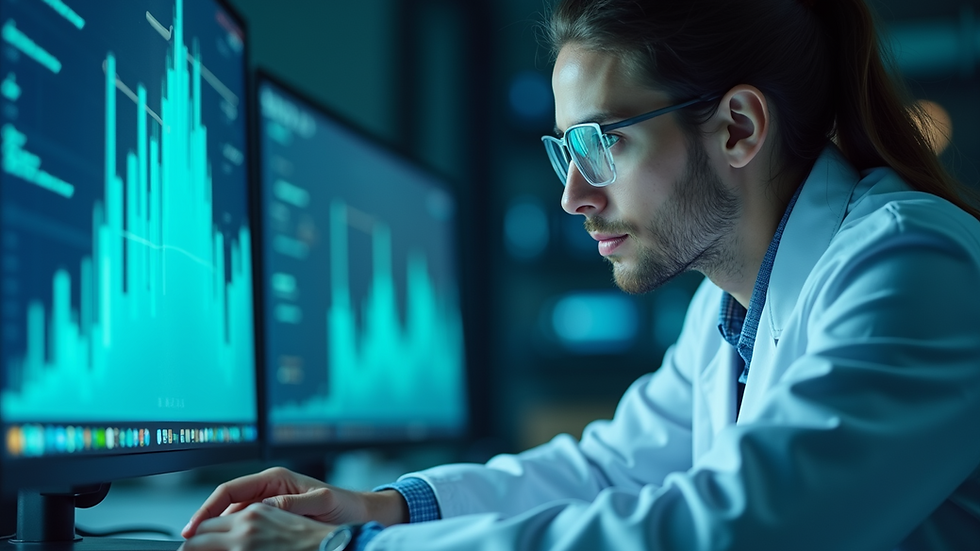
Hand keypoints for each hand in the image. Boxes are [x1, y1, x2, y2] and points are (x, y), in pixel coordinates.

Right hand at [182, 466, 407, 538]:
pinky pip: (245, 524)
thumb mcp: (321, 502)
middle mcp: (268, 488)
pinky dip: (233, 537)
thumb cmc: (343, 505)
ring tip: (202, 549)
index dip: (207, 508)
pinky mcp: (273, 514)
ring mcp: (269, 501)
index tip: (192, 529)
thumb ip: (293, 504)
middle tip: (187, 546)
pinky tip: (227, 550)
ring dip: (217, 532)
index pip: (230, 491)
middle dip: (204, 523)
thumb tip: (266, 507)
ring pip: (232, 517)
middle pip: (225, 504)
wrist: (358, 512)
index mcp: (275, 480)